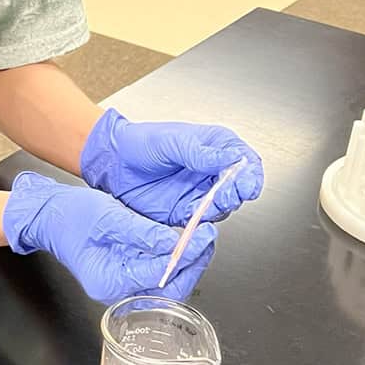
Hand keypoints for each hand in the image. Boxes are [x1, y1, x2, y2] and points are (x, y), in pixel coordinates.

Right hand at [3, 172, 215, 301]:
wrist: (48, 216)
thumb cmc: (69, 216)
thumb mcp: (108, 217)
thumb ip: (142, 232)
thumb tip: (174, 243)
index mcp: (109, 281)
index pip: (159, 274)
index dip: (187, 255)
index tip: (203, 234)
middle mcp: (117, 292)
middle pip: (168, 289)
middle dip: (193, 264)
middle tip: (207, 238)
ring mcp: (122, 288)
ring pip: (167, 286)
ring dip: (187, 264)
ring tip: (201, 239)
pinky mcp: (127, 277)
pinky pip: (157, 276)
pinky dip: (174, 262)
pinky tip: (184, 244)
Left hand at [79, 108, 264, 225]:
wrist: (113, 162)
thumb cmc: (140, 142)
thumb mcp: (171, 141)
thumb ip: (200, 153)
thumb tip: (231, 157)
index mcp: (214, 146)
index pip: (244, 160)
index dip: (251, 173)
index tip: (249, 183)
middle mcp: (211, 171)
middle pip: (239, 186)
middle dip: (239, 191)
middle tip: (231, 193)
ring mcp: (199, 192)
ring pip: (224, 206)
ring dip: (223, 207)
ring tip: (213, 203)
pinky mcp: (185, 211)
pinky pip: (201, 221)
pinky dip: (204, 222)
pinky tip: (200, 218)